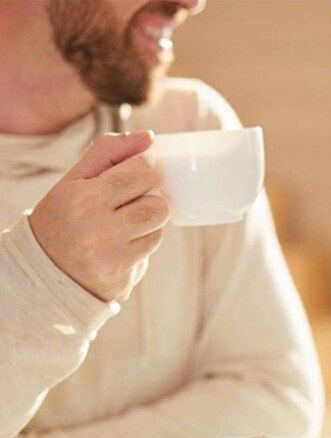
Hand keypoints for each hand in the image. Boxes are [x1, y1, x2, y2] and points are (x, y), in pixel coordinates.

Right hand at [29, 130, 168, 302]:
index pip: (142, 173)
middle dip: (150, 200)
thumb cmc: (65, 216)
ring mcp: (112, 258)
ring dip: (148, 225)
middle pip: (158, 205)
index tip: (140, 174)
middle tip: (130, 202)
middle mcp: (99, 230)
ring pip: (158, 230)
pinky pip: (150, 253)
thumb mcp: (75, 179)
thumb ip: (109, 152)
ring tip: (123, 225)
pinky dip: (141, 246)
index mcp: (84, 198)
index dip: (147, 170)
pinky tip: (120, 246)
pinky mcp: (122, 279)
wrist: (46, 270)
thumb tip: (149, 138)